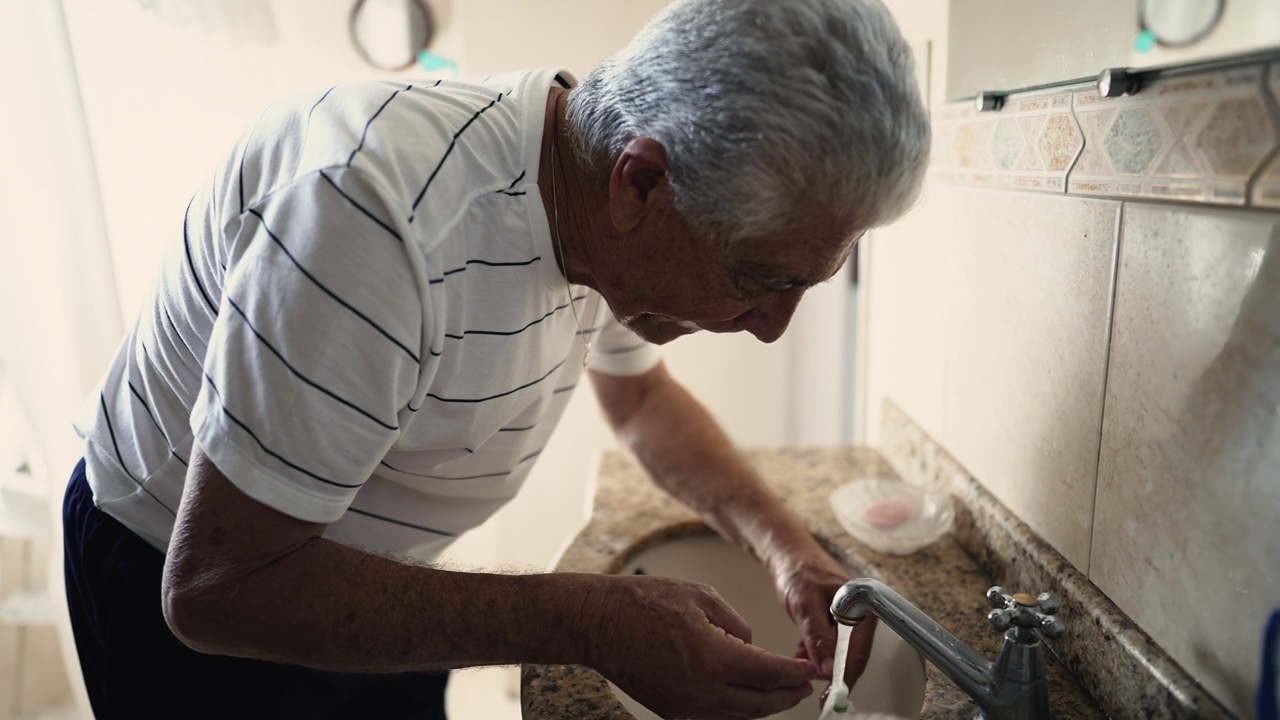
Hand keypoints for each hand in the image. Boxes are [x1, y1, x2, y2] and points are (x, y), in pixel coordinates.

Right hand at [586, 574, 818, 719]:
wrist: (598, 623)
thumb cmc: (642, 603)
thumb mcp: (701, 597)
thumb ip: (737, 625)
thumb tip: (752, 646)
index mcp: (712, 657)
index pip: (769, 674)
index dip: (794, 674)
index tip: (809, 670)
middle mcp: (701, 690)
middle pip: (760, 705)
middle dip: (786, 697)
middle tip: (802, 685)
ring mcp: (685, 706)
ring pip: (739, 715)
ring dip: (763, 705)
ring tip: (779, 690)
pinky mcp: (672, 711)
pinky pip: (715, 715)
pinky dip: (736, 708)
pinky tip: (744, 693)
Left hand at [771, 551, 876, 690]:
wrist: (790, 555)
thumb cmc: (799, 572)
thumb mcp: (805, 605)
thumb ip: (818, 637)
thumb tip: (827, 669)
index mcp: (864, 606)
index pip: (858, 650)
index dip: (844, 674)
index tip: (831, 692)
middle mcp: (863, 613)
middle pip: (853, 653)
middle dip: (832, 669)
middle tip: (813, 680)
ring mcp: (853, 617)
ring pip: (842, 651)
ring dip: (823, 660)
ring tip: (803, 661)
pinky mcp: (841, 620)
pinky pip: (834, 644)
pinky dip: (819, 651)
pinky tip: (804, 650)